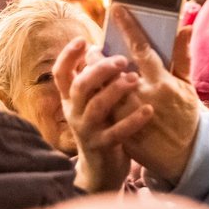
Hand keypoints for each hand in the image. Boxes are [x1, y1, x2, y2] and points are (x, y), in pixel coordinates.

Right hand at [53, 38, 152, 192]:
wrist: (100, 169)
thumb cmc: (102, 124)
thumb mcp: (93, 100)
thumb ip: (95, 79)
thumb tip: (99, 47)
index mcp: (70, 98)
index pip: (60, 73)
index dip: (68, 56)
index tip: (83, 40)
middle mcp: (73, 112)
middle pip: (80, 86)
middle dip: (100, 69)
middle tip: (122, 59)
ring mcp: (86, 130)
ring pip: (96, 106)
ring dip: (116, 90)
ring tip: (135, 78)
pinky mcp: (101, 147)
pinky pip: (116, 133)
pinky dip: (132, 121)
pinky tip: (148, 110)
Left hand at [109, 5, 200, 184]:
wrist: (184, 156)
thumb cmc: (186, 117)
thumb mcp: (188, 87)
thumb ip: (182, 57)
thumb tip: (184, 28)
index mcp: (161, 81)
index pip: (141, 47)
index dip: (128, 27)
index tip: (116, 9)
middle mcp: (142, 95)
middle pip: (112, 67)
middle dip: (99, 56)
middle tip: (93, 49)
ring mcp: (128, 114)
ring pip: (101, 87)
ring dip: (93, 76)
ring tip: (91, 70)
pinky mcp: (119, 128)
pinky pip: (101, 108)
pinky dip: (94, 96)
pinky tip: (93, 92)